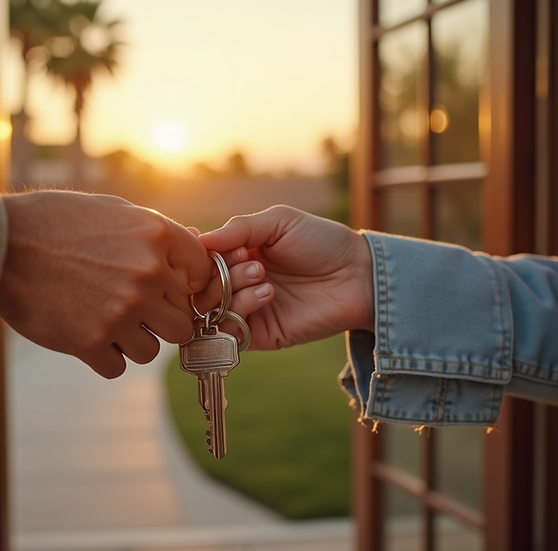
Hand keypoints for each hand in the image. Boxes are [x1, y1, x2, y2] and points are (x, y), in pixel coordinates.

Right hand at [0, 191, 212, 377]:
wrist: (0, 246)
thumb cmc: (54, 223)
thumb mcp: (112, 211)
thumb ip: (154, 235)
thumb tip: (189, 249)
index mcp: (155, 237)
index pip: (203, 272)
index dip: (190, 285)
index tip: (173, 291)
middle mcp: (146, 276)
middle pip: (182, 321)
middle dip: (161, 320)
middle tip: (134, 313)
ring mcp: (121, 312)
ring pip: (152, 350)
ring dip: (133, 342)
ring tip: (105, 323)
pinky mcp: (90, 342)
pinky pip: (117, 367)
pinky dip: (103, 357)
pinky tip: (86, 335)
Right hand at [197, 205, 374, 349]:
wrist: (358, 275)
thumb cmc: (322, 242)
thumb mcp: (279, 222)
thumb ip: (239, 228)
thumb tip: (199, 240)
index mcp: (238, 255)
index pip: (200, 260)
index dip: (199, 254)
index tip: (206, 245)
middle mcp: (237, 284)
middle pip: (199, 286)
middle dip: (219, 272)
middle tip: (252, 262)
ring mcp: (247, 311)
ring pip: (210, 309)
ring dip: (230, 289)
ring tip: (263, 277)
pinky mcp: (260, 335)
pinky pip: (230, 330)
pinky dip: (241, 309)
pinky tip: (267, 294)